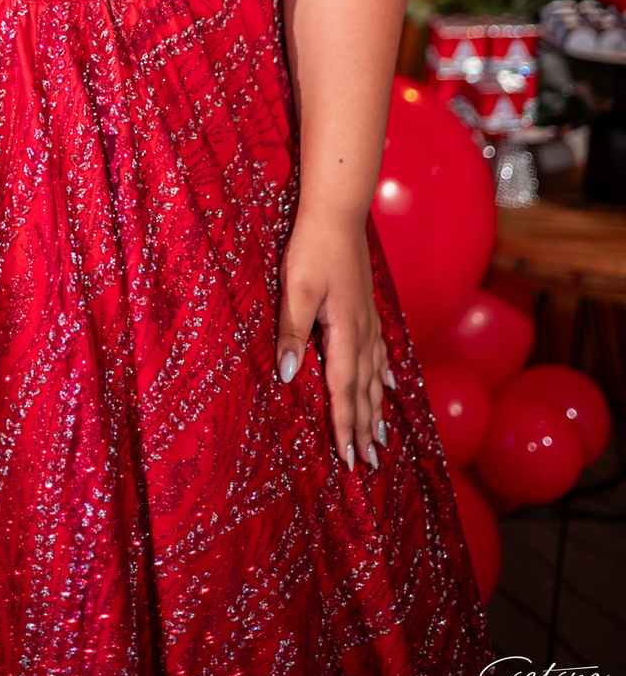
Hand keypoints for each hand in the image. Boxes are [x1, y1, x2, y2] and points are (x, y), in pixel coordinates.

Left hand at [274, 210, 393, 472]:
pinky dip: (383, 373)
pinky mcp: (366, 307)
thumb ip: (291, 332)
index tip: (348, 459)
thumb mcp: (294, 288)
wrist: (337, 211)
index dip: (345, 425)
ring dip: (376, 407)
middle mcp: (362, 331)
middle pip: (364, 389)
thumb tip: (286, 376)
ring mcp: (368, 319)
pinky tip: (389, 383)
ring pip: (375, 374)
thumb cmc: (312, 247)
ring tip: (380, 438)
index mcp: (344, 331)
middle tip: (367, 464)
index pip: (343, 389)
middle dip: (364, 427)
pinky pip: (379, 351)